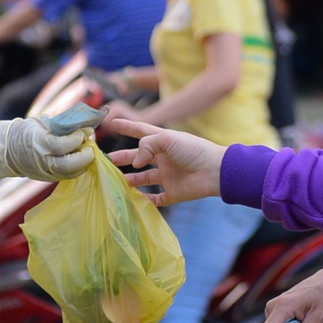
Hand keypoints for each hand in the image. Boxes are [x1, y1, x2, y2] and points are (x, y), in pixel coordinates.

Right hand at [0, 118, 93, 179]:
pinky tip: (82, 159)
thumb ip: (62, 124)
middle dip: (84, 156)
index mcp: (38, 143)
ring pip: (70, 174)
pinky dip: (78, 168)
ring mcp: (44, 172)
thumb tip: (84, 124)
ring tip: (87, 152)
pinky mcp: (48, 178)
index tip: (84, 131)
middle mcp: (41, 160)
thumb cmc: (26, 131)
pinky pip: (67, 176)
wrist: (7, 150)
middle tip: (91, 146)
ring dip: (84, 164)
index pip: (61, 145)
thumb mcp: (42, 122)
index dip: (76, 138)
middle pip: (68, 165)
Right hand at [107, 119, 227, 203]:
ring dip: (130, 180)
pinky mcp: (172, 193)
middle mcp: (163, 158)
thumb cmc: (193, 150)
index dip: (126, 127)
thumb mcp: (168, 139)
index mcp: (163, 142)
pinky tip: (132, 199)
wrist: (214, 171)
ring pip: (143, 179)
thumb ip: (146, 146)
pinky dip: (144, 200)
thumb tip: (135, 164)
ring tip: (115, 181)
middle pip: (138, 157)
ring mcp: (167, 176)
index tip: (112, 123)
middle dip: (123, 158)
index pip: (141, 131)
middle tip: (107, 160)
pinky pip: (155, 198)